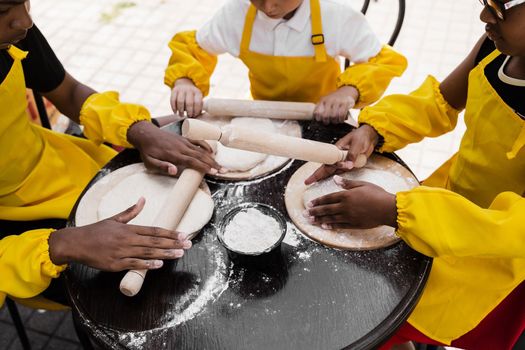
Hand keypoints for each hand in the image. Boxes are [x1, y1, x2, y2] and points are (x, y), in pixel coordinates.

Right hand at [48, 198, 192, 270]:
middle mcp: (128, 239)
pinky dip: (147, 264)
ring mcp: (122, 252)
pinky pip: (134, 264)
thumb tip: (143, 199)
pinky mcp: (116, 264)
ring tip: (179, 254)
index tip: (183, 234)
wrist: (76, 243)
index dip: (170, 233)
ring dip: (165, 253)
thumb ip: (131, 211)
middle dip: (173, 243)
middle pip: (154, 241)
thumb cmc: (96, 231)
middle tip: (188, 244)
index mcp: (129, 228)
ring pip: (148, 252)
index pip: (154, 230)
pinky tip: (159, 264)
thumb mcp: (114, 218)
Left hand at [127, 121, 218, 174]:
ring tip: (220, 165)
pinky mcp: (183, 138)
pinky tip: (211, 151)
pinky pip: (197, 141)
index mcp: (174, 155)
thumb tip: (175, 171)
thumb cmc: (148, 151)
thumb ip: (162, 166)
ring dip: (211, 158)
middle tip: (223, 170)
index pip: (192, 162)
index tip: (213, 172)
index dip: (204, 167)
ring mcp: (183, 142)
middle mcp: (181, 147)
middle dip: (212, 164)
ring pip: (200, 150)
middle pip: (200, 156)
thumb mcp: (150, 162)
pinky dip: (205, 145)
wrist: (145, 133)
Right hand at [170, 78, 202, 117]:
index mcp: (197, 92)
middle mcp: (190, 90)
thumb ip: (198, 106)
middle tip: (188, 116)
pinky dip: (174, 107)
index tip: (194, 115)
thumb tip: (196, 116)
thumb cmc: (192, 96)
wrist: (184, 85)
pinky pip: (173, 100)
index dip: (196, 110)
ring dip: (181, 110)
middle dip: (189, 111)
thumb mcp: (198, 98)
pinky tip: (175, 111)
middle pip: (189, 103)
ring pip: (180, 101)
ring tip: (181, 115)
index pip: (197, 102)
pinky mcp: (174, 91)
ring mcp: (181, 90)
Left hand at [303, 176, 397, 229]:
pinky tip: (324, 226)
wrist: (387, 208)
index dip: (318, 201)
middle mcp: (345, 206)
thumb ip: (347, 183)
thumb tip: (335, 178)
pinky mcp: (354, 224)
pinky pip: (339, 226)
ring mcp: (349, 216)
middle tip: (305, 214)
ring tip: (310, 221)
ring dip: (319, 219)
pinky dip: (331, 226)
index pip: (328, 198)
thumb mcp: (362, 184)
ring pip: (331, 218)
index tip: (310, 203)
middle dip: (315, 211)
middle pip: (326, 209)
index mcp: (346, 195)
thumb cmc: (377, 194)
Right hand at [305, 124, 378, 184]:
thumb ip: (352, 155)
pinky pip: (339, 172)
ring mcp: (342, 161)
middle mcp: (337, 156)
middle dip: (316, 175)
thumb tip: (348, 165)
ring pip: (330, 171)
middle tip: (307, 182)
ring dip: (322, 177)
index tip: (317, 177)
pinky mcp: (348, 164)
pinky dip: (333, 177)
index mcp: (337, 150)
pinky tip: (325, 181)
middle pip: (325, 168)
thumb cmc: (361, 137)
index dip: (321, 170)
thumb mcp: (357, 145)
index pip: (328, 162)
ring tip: (312, 183)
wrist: (370, 136)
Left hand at [313, 86, 357, 124]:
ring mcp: (337, 101)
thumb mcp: (325, 101)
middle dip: (326, 121)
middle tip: (328, 122)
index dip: (318, 118)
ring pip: (333, 116)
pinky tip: (340, 120)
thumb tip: (317, 120)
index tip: (320, 120)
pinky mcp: (345, 103)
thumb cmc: (334, 99)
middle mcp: (329, 100)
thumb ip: (320, 108)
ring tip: (335, 121)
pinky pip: (342, 115)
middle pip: (325, 116)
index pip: (317, 112)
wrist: (346, 92)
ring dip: (334, 121)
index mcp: (322, 100)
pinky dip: (341, 120)